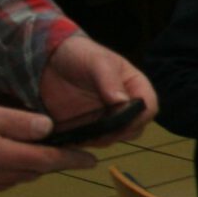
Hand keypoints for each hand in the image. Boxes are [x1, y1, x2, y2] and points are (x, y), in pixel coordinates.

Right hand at [0, 96, 93, 195]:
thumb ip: (16, 122)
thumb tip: (48, 128)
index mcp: (3, 157)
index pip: (49, 161)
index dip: (72, 159)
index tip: (92, 160)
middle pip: (32, 172)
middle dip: (51, 163)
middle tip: (66, 152)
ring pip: (13, 178)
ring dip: (27, 168)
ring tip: (36, 154)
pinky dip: (4, 171)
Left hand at [38, 34, 155, 146]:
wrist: (48, 62)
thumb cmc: (80, 54)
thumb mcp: (97, 61)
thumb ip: (110, 80)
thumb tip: (122, 102)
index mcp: (135, 86)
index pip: (149, 107)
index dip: (140, 116)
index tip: (122, 119)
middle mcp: (125, 105)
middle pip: (135, 127)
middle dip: (120, 132)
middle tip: (100, 130)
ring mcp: (107, 118)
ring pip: (115, 138)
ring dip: (102, 139)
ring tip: (84, 133)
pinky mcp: (88, 128)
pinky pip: (92, 141)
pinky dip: (86, 142)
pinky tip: (74, 136)